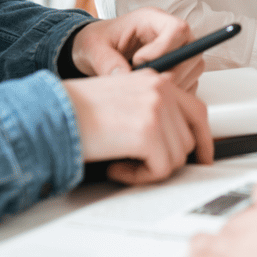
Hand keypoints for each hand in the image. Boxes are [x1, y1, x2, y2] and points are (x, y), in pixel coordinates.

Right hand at [64, 69, 213, 182]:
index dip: (204, 140)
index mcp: (157, 80)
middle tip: (141, 165)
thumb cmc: (78, 111)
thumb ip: (153, 112)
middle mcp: (162, 89)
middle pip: (189, 139)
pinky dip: (139, 177)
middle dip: (167, 159)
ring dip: (149, 169)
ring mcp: (157, 108)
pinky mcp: (147, 131)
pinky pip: (160, 169)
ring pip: (176, 157)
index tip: (203, 158)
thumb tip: (178, 142)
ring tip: (122, 160)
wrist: (52, 114)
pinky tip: (117, 166)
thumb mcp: (124, 101)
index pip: (197, 111)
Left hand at [69, 8, 203, 91]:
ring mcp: (177, 52)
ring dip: (174, 84)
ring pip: (194, 68)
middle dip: (171, 72)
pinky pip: (189, 83)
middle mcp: (170, 34)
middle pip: (192, 50)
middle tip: (145, 83)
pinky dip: (175, 95)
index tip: (139, 62)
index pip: (178, 29)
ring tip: (145, 90)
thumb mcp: (94, 48)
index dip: (165, 48)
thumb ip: (107, 62)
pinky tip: (152, 96)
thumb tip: (124, 77)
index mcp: (152, 20)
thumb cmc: (96, 42)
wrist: (96, 52)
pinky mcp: (178, 70)